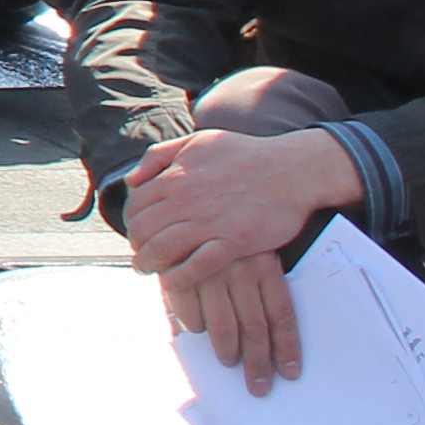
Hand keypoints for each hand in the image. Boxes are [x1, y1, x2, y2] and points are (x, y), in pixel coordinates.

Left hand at [121, 125, 365, 384]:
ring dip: (149, 264)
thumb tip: (132, 180)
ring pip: (163, 249)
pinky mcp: (235, 242)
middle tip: (140, 255)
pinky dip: (178, 277)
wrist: (293, 170)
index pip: (135, 206)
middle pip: (143, 230)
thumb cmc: (245, 155)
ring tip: (147, 270)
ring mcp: (210, 222)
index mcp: (176, 176)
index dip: (131, 222)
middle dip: (136, 246)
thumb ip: (160, 156)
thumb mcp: (197, 142)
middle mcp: (187, 199)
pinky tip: (171, 282)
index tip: (136, 232)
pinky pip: (197, 266)